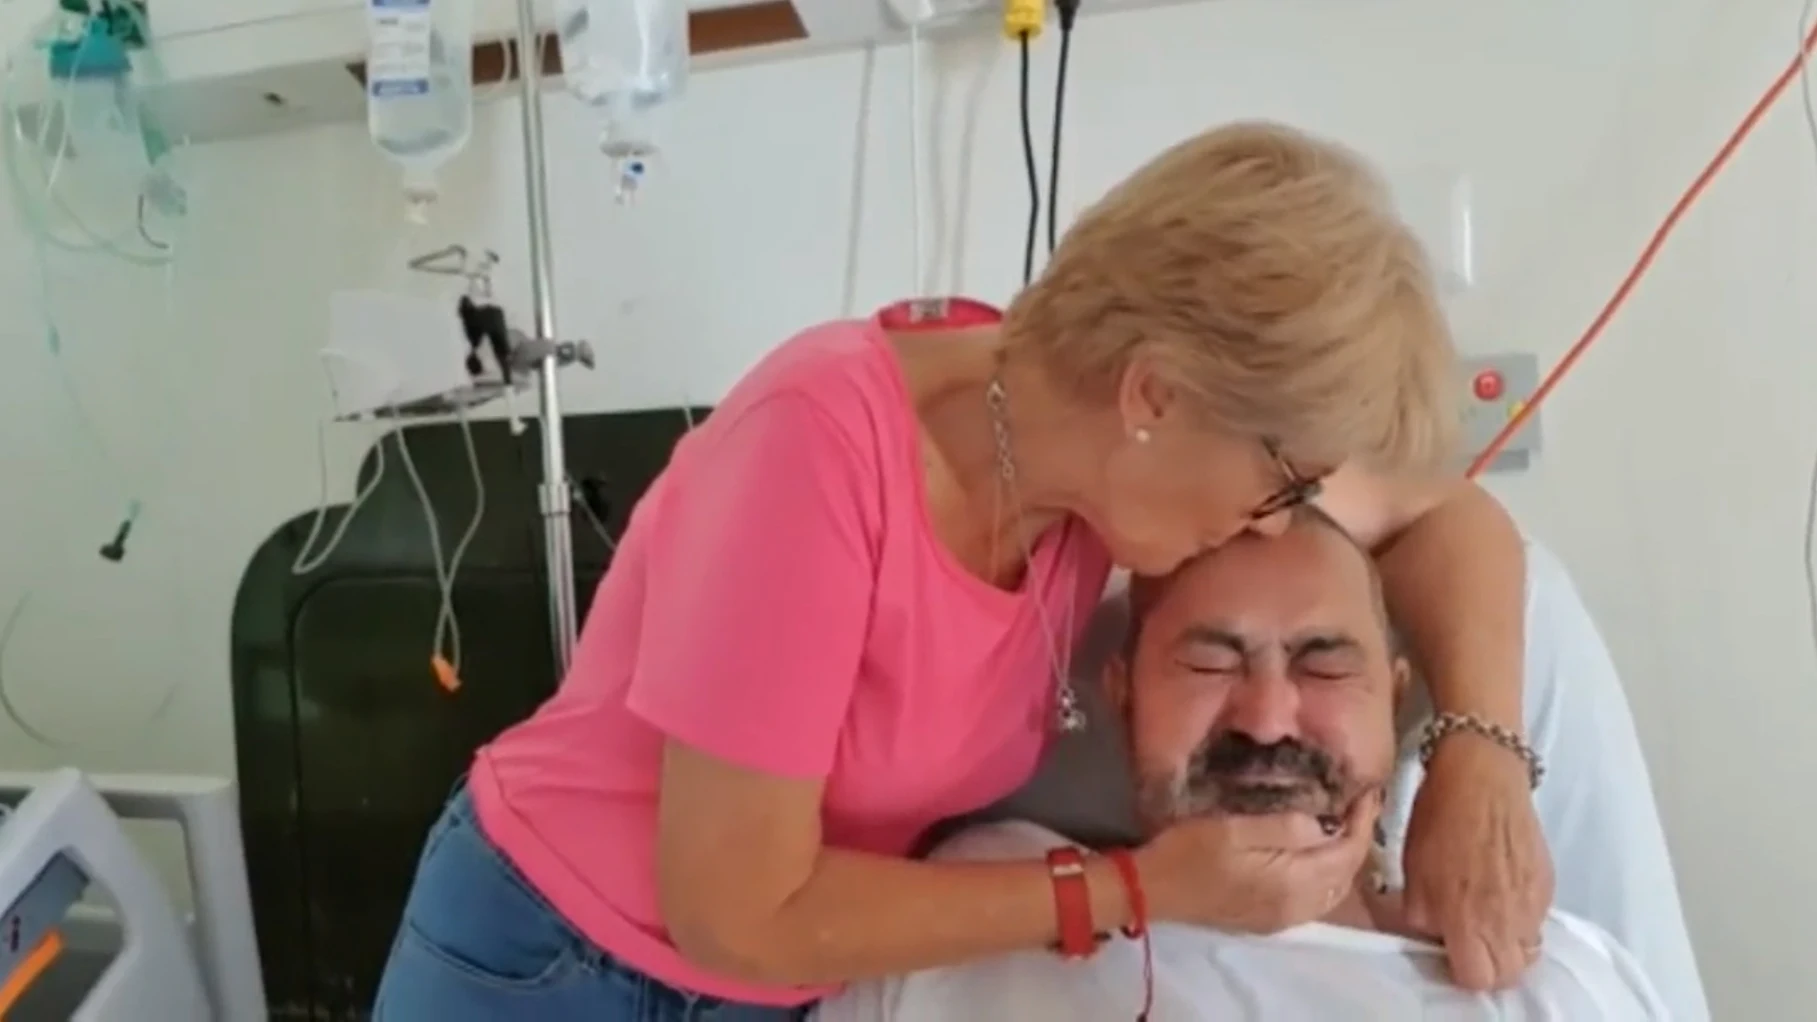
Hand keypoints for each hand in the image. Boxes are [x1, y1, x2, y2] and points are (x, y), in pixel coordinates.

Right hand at [1136, 792, 1380, 933]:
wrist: (1151, 890)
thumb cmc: (1188, 851)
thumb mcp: (1234, 827)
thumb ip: (1285, 827)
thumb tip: (1326, 823)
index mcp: (1292, 883)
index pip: (1347, 853)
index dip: (1363, 822)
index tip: (1367, 791)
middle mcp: (1297, 907)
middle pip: (1346, 875)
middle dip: (1358, 839)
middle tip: (1357, 804)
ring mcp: (1283, 918)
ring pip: (1333, 891)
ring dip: (1343, 859)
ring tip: (1341, 824)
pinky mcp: (1269, 920)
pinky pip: (1315, 900)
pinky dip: (1326, 875)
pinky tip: (1315, 853)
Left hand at [1402, 736, 1553, 990]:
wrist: (1482, 775)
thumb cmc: (1439, 819)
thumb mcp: (1412, 872)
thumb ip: (1422, 914)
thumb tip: (1433, 932)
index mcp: (1468, 920)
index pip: (1477, 978)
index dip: (1460, 970)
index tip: (1448, 951)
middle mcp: (1507, 920)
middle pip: (1509, 973)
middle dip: (1489, 964)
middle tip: (1468, 941)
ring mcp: (1533, 903)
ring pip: (1528, 949)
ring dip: (1507, 943)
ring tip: (1486, 918)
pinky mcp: (1548, 883)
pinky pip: (1538, 918)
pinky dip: (1521, 917)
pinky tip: (1501, 892)